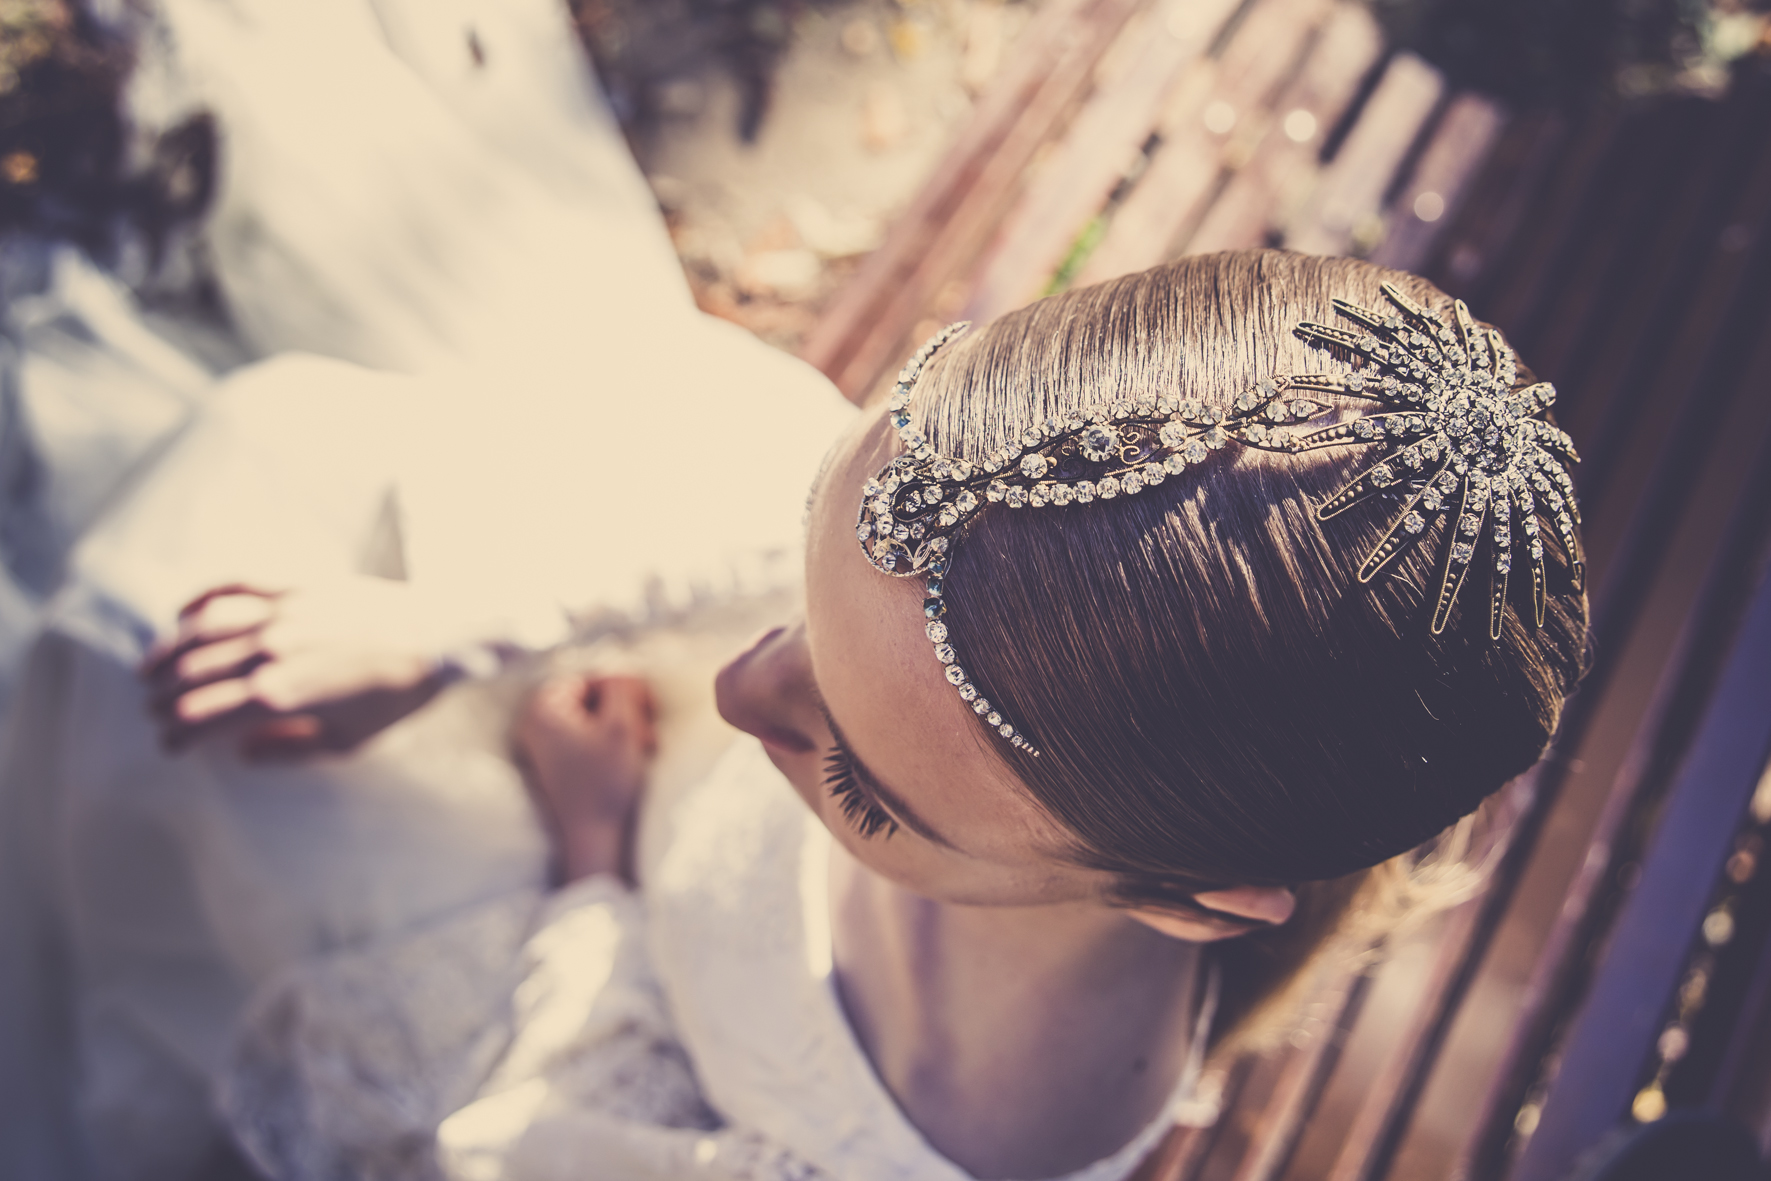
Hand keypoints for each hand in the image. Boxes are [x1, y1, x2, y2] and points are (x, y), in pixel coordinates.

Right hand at [141, 582, 449, 759]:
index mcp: (278, 695)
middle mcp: (269, 650)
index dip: (176, 734)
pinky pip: (233, 585)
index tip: (170, 744)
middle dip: (163, 696)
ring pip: (200, 628)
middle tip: (152, 709)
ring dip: (168, 650)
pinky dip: (201, 598)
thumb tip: (242, 754)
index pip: (201, 717)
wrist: (441, 635)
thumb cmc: (399, 694)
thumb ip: (289, 751)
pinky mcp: (296, 583)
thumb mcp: (348, 742)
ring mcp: (280, 611)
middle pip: (191, 673)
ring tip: (151, 668)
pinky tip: (184, 613)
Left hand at [515, 674, 656, 884]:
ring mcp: (542, 744)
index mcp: (543, 708)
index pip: (594, 677)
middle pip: (591, 696)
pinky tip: (628, 759)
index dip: (624, 691)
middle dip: (624, 711)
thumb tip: (618, 675)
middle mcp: (534, 723)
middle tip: (646, 734)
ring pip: (593, 717)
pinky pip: (587, 737)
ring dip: (622, 727)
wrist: (594, 836)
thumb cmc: (606, 781)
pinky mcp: (554, 762)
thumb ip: (621, 686)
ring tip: (642, 747)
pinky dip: (609, 742)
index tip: (645, 712)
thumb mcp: (622, 724)